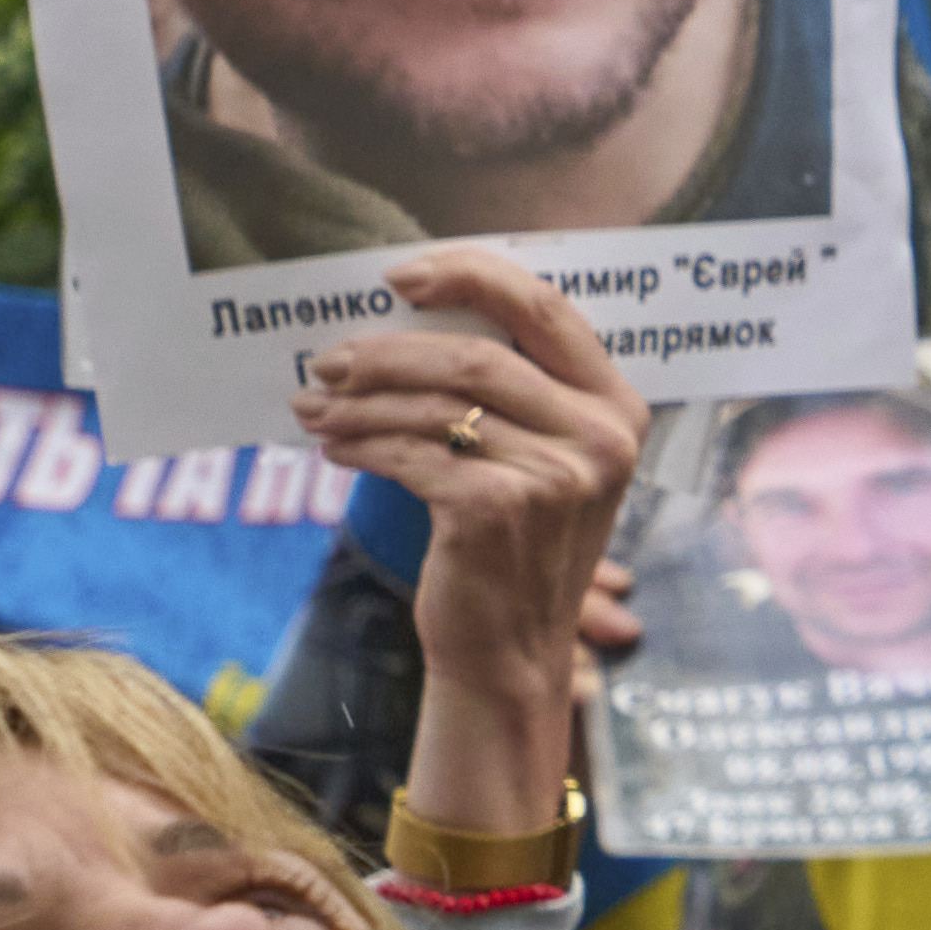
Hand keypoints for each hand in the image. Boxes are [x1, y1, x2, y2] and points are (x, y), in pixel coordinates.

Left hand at [300, 253, 650, 821]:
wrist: (511, 654)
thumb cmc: (515, 549)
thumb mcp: (544, 460)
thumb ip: (512, 392)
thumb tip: (407, 322)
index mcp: (616, 405)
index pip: (546, 307)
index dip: (470, 276)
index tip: (402, 275)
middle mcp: (600, 435)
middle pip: (476, 355)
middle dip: (388, 351)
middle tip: (328, 358)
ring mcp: (556, 474)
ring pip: (435, 405)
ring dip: (360, 401)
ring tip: (314, 405)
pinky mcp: (500, 508)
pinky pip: (411, 452)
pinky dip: (360, 444)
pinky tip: (333, 448)